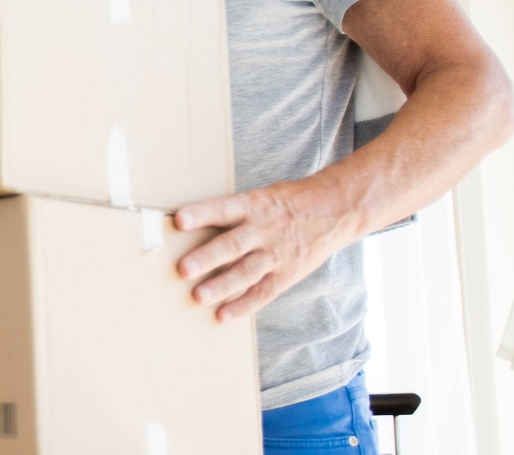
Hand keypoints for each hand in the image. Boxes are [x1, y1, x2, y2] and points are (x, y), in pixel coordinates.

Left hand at [173, 177, 364, 322]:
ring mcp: (276, 254)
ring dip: (222, 286)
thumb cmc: (285, 203)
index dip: (202, 214)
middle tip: (183, 269)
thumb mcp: (260, 197)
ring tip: (198, 297)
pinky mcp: (287, 273)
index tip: (179, 220)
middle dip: (208, 258)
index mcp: (253, 206)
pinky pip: (263, 292)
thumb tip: (189, 225)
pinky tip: (223, 316)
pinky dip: (243, 305)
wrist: (334, 210)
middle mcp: (263, 230)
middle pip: (233, 245)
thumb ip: (232, 212)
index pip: (224, 208)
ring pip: (246, 272)